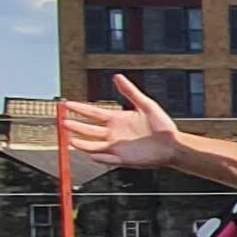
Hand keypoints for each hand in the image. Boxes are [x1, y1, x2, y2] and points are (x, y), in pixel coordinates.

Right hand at [61, 75, 178, 167]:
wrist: (173, 145)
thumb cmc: (162, 126)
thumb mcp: (145, 105)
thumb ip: (130, 91)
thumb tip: (117, 76)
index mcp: (117, 120)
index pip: (93, 114)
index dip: (80, 109)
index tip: (67, 104)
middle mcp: (114, 133)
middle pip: (89, 130)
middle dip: (75, 126)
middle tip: (63, 122)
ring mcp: (117, 147)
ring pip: (93, 146)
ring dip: (82, 143)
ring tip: (70, 140)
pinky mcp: (123, 159)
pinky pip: (107, 159)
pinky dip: (99, 157)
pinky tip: (91, 154)